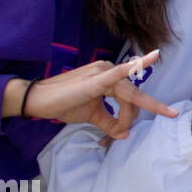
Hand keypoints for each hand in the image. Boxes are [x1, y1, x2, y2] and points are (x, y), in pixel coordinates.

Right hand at [6, 50, 178, 137]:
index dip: (130, 117)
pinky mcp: (97, 78)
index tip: (131, 127)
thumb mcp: (93, 115)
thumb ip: (110, 123)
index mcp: (110, 77)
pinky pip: (119, 73)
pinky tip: (153, 56)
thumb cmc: (64, 104)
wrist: (38, 101)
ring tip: (117, 128)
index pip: (131, 97)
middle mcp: (109, 70)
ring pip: (128, 97)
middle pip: (133, 97)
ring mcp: (103, 72)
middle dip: (129, 118)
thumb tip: (125, 134)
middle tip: (120, 131)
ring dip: (125, 117)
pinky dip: (136, 66)